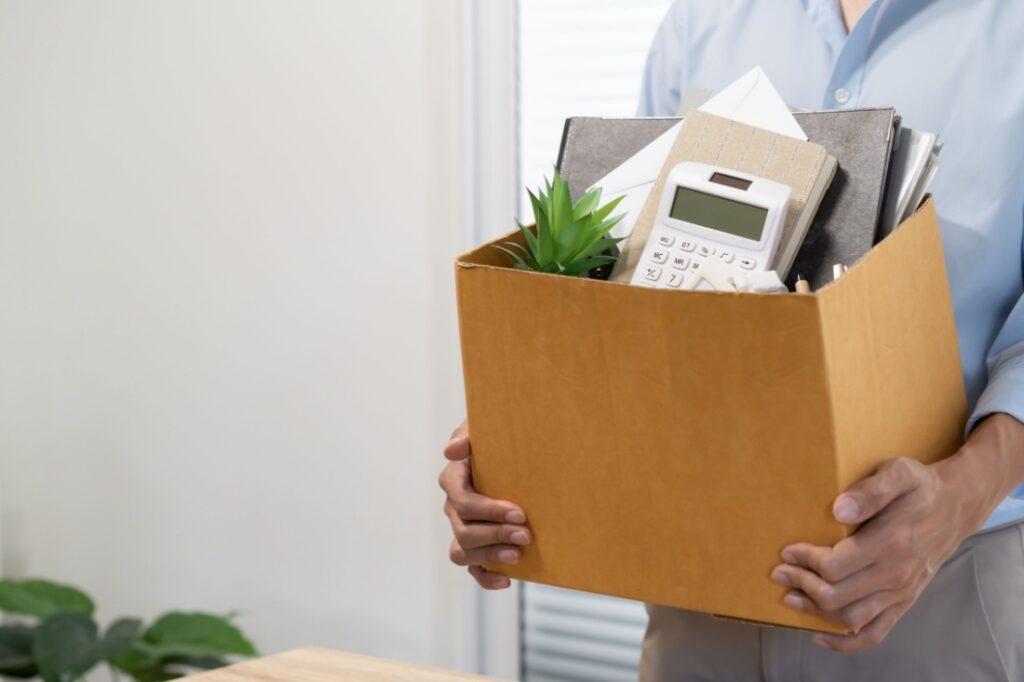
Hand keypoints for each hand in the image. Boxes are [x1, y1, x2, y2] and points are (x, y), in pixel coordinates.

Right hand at [439, 421, 530, 589]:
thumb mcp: (484, 430)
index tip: (520, 511)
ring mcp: (463, 528)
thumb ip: (466, 435)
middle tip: (526, 535)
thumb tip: (452, 451)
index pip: (462, 500)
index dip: (488, 510)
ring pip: (462, 552)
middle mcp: (454, 507)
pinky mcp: (476, 547)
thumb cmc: (498, 440)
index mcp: (454, 479)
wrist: (516, 457)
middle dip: (496, 534)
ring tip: (518, 555)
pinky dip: (487, 578)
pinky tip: (507, 579)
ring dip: (491, 556)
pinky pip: (472, 570)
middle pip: (464, 530)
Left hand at [771, 414, 1023, 652]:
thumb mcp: (899, 473)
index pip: (836, 565)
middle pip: (837, 594)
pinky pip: (875, 633)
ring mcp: (901, 591)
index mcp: (892, 542)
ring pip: (851, 617)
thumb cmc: (921, 488)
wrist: (955, 506)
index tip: (787, 552)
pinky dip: (846, 642)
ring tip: (791, 597)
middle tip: (780, 573)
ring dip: (815, 611)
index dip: (806, 561)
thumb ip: (870, 491)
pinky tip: (820, 634)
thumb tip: (837, 510)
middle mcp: (897, 573)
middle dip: (802, 585)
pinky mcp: (904, 601)